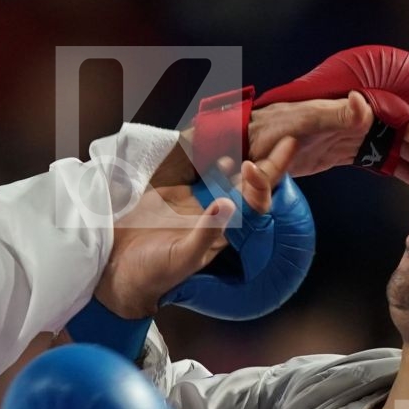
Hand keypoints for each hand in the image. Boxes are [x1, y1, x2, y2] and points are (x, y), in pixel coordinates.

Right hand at [93, 138, 296, 319]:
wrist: (119, 269)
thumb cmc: (153, 273)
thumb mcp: (181, 257)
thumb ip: (205, 232)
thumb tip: (228, 203)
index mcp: (224, 233)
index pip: (254, 206)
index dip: (261, 185)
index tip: (252, 166)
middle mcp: (217, 217)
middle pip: (251, 187)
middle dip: (271, 164)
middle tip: (289, 139)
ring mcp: (198, 205)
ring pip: (230, 177)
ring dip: (246, 157)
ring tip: (262, 135)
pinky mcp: (178, 196)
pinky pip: (203, 173)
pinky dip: (215, 157)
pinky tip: (225, 143)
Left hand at [249, 94, 408, 190]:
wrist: (246, 141)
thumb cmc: (270, 128)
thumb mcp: (301, 120)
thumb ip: (334, 115)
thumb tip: (363, 104)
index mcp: (351, 110)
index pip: (395, 122)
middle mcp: (355, 121)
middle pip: (400, 135)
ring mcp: (349, 137)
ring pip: (393, 149)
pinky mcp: (340, 152)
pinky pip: (377, 161)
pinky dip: (398, 170)